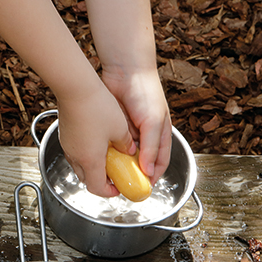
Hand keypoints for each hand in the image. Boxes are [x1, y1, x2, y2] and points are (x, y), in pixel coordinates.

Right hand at [56, 84, 133, 197]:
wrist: (75, 87)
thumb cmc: (97, 106)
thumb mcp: (120, 128)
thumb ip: (126, 144)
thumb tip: (129, 149)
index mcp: (90, 160)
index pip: (97, 188)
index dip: (109, 192)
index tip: (119, 187)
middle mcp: (76, 156)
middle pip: (87, 179)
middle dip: (101, 180)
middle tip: (115, 174)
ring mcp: (68, 145)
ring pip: (80, 165)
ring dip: (93, 167)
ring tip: (108, 158)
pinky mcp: (65, 135)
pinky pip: (75, 152)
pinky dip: (86, 154)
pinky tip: (97, 142)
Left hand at [101, 66, 171, 182]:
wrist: (125, 71)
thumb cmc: (146, 94)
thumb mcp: (152, 122)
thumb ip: (151, 147)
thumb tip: (148, 171)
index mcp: (160, 136)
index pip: (158, 164)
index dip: (151, 178)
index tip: (141, 189)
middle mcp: (144, 136)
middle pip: (139, 162)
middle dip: (131, 173)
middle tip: (121, 184)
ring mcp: (128, 132)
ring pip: (123, 155)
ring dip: (117, 163)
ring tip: (109, 174)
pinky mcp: (113, 126)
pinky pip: (110, 144)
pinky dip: (107, 152)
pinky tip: (101, 158)